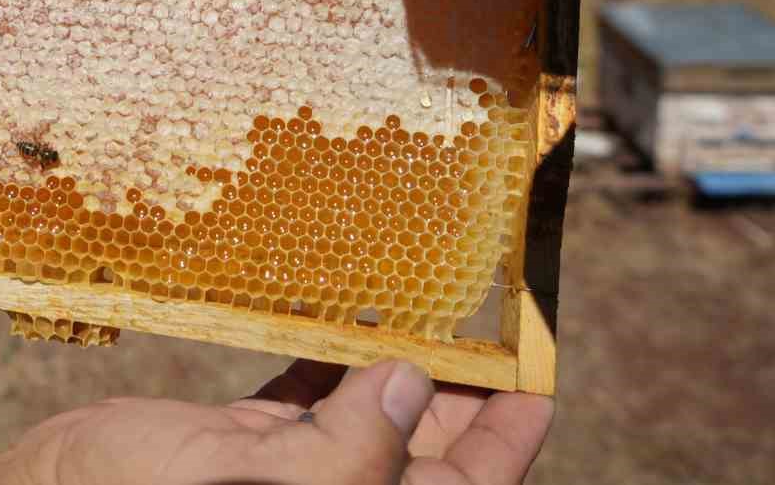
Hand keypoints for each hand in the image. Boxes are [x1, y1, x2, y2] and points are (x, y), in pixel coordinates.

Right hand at [0, 358, 551, 484]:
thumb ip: (348, 450)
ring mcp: (284, 481)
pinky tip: (337, 324)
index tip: (536, 375)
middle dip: (454, 389)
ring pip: (366, 423)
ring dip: (394, 368)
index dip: (506, 436)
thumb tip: (411, 386)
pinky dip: (324, 363)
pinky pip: (302, 404)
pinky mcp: (238, 450)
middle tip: (485, 320)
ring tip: (428, 307)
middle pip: (420, 453)